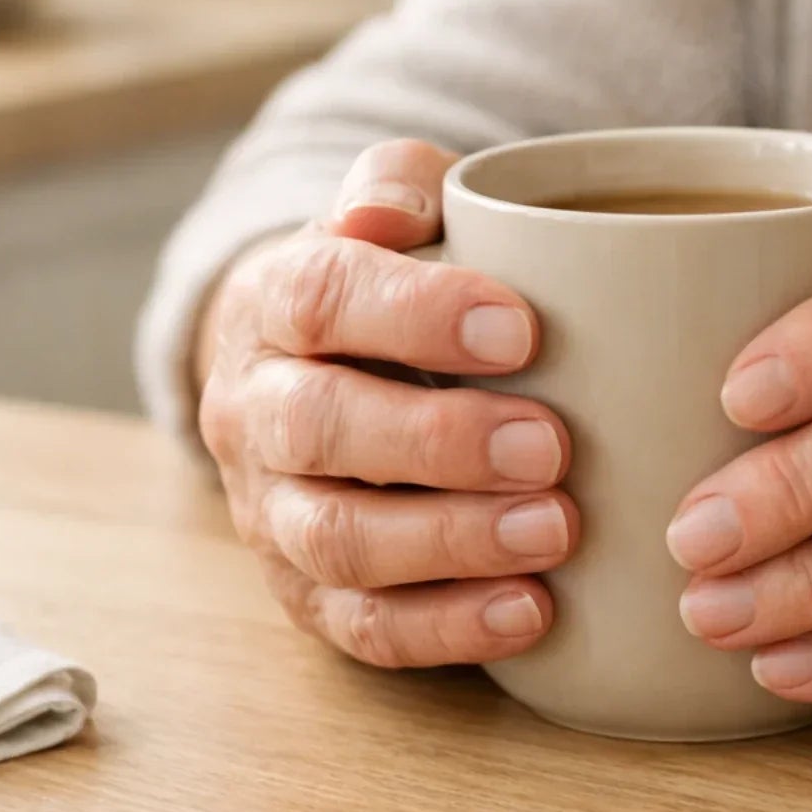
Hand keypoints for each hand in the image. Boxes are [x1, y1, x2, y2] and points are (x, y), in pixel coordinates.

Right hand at [194, 140, 578, 667]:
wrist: (327, 368)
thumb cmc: (394, 283)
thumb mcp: (397, 213)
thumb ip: (400, 185)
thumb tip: (394, 207)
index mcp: (273, 303)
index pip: (321, 298)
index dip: (415, 314)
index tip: (520, 329)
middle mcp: (254, 409)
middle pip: (321, 427)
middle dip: (438, 442)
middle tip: (550, 445)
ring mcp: (273, 510)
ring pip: (338, 538)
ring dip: (451, 541)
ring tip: (557, 530)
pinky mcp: (307, 594)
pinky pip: (364, 625)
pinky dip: (448, 626)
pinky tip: (535, 611)